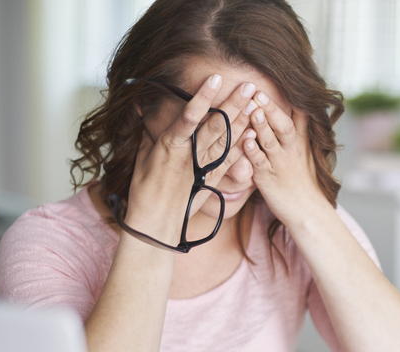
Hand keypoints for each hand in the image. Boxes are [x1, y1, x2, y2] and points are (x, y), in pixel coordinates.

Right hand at [124, 75, 257, 242]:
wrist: (155, 224)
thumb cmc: (144, 190)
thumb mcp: (142, 157)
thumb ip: (148, 131)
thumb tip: (142, 107)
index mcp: (169, 146)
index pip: (189, 116)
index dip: (203, 97)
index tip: (216, 78)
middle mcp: (189, 155)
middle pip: (215, 126)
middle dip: (233, 104)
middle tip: (250, 85)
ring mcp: (203, 168)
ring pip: (226, 141)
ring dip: (243, 120)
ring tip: (257, 102)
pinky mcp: (212, 180)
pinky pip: (230, 161)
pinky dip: (243, 146)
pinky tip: (254, 132)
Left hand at [241, 91, 326, 222]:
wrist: (307, 209)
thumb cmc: (302, 178)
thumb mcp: (305, 149)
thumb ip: (299, 127)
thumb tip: (298, 103)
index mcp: (299, 141)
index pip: (297, 115)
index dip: (288, 98)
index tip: (279, 80)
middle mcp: (290, 149)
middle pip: (282, 125)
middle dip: (271, 108)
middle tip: (258, 92)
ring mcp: (279, 163)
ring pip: (270, 141)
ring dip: (261, 125)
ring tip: (253, 110)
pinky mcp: (267, 178)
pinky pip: (259, 163)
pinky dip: (252, 152)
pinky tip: (244, 141)